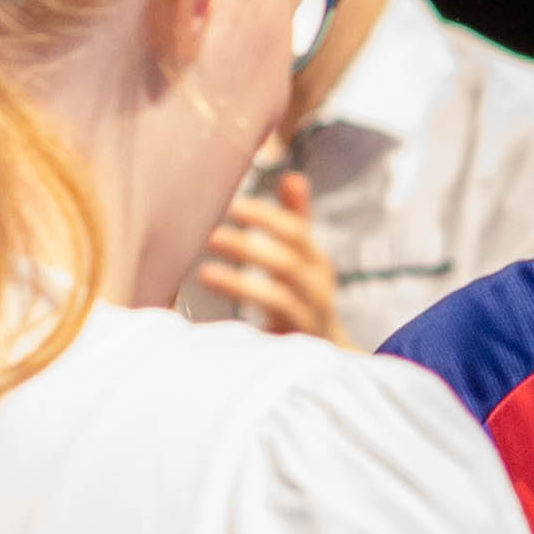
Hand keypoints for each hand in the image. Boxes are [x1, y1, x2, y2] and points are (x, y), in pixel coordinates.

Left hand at [197, 173, 344, 338]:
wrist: (328, 356)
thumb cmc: (305, 297)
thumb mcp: (304, 259)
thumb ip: (296, 221)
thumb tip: (292, 177)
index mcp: (317, 263)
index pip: (297, 233)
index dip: (266, 218)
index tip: (233, 206)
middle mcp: (317, 290)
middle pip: (287, 265)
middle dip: (249, 249)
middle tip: (211, 236)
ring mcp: (308, 321)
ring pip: (280, 301)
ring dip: (241, 286)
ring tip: (205, 274)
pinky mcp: (294, 348)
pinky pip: (270, 336)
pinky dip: (244, 325)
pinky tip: (214, 318)